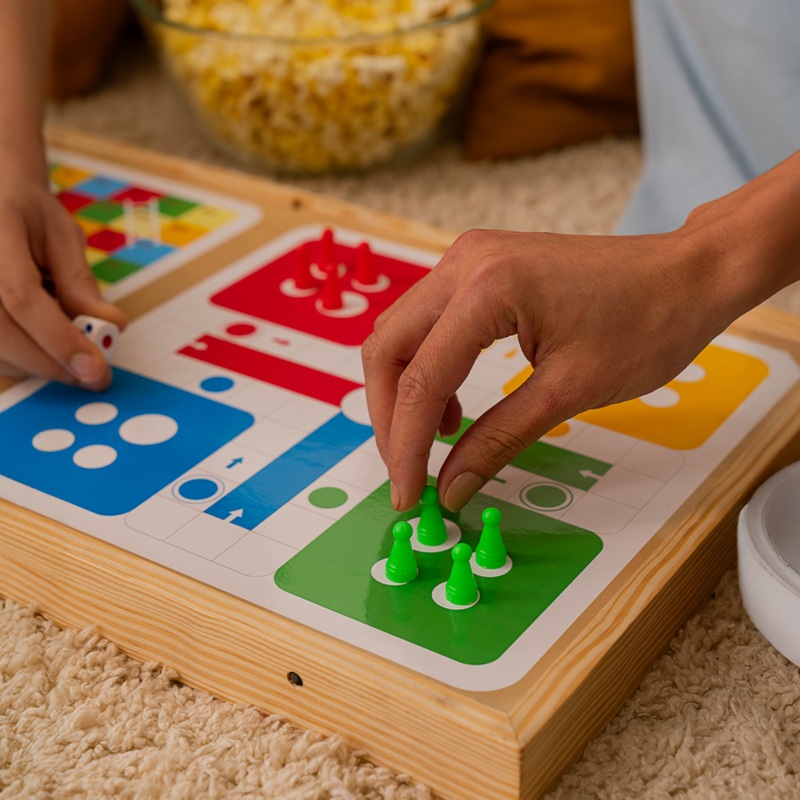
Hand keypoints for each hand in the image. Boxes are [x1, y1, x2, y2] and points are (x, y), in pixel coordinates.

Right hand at [0, 174, 126, 388]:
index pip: (22, 298)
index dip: (59, 337)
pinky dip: (24, 360)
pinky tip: (47, 346)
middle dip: (54, 363)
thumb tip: (111, 325)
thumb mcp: (61, 236)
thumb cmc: (27, 216)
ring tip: (75, 354)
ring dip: (41, 366)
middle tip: (95, 377)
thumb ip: (80, 281)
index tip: (94, 366)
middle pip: (3, 334)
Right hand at [362, 226, 737, 512]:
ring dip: (404, 392)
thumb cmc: (648, 323)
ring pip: (402, 333)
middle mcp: (466, 262)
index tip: (410, 495)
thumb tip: (451, 486)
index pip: (421, 378)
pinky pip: (430, 321)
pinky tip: (452, 406)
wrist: (688, 274)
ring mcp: (469, 258)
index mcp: (488, 287)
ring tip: (430, 443)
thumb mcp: (570, 392)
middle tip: (407, 472)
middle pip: (389, 346)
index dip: (406, 446)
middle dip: (389, 417)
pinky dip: (428, 368)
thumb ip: (498, 439)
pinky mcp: (480, 267)